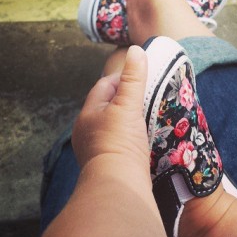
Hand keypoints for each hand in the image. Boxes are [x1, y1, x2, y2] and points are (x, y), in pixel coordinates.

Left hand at [72, 46, 148, 174]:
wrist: (118, 186)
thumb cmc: (119, 142)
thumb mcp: (127, 105)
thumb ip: (133, 78)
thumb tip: (137, 50)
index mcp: (88, 113)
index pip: (104, 85)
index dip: (122, 77)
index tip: (141, 77)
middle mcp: (87, 130)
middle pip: (108, 105)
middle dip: (126, 98)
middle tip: (148, 96)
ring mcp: (96, 148)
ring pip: (114, 124)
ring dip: (129, 118)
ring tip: (148, 115)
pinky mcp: (108, 163)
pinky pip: (119, 140)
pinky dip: (130, 135)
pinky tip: (143, 137)